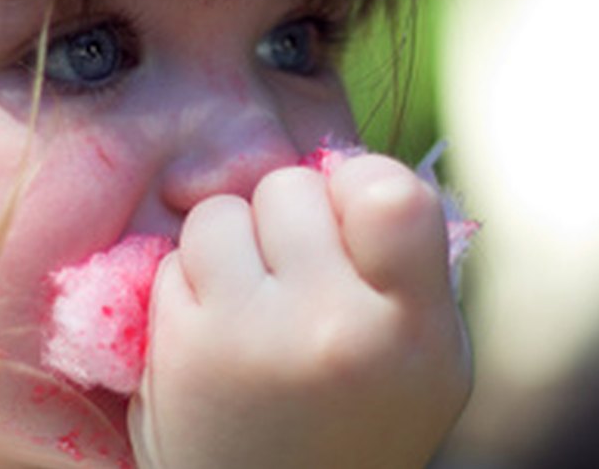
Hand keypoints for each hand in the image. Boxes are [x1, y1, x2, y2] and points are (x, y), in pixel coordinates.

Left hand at [128, 155, 471, 468]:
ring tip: (248, 299)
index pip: (390, 191)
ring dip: (230, 243)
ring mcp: (249, 335)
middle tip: (290, 272)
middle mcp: (332, 326)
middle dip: (285, 218)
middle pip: (289, 187)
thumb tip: (346, 173)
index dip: (358, 186)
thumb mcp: (423, 361)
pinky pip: (175, 259)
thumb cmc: (353, 426)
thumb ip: (403, 268)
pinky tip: (211, 330)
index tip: (345, 219)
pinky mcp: (181, 346)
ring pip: (221, 212)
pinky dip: (190, 281)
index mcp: (411, 328)